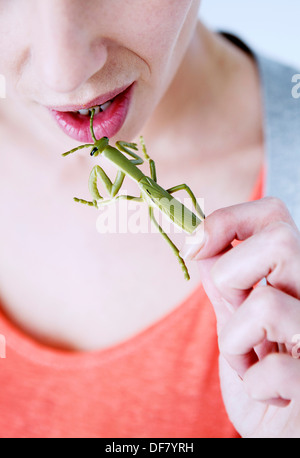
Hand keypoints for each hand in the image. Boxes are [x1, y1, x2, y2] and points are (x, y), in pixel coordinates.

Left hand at [181, 197, 299, 437]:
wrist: (284, 434)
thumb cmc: (266, 377)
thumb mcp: (239, 325)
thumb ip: (225, 287)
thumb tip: (201, 244)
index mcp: (298, 277)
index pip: (274, 215)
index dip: (229, 220)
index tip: (198, 244)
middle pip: (280, 241)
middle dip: (232, 275)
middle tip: (234, 309)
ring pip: (265, 304)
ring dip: (235, 341)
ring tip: (251, 361)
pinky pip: (273, 369)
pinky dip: (254, 383)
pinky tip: (272, 392)